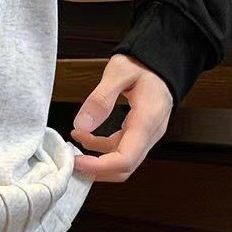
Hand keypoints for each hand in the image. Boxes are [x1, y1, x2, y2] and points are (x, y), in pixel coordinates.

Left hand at [70, 54, 172, 181]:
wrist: (162, 62)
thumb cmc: (143, 64)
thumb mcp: (119, 72)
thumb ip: (100, 99)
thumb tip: (81, 126)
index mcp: (147, 120)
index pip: (126, 159)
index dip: (99, 166)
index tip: (75, 161)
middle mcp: (150, 133)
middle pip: (125, 168)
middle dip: (96, 169)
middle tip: (70, 161)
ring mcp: (146, 135)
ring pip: (122, 162)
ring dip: (97, 160)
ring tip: (72, 146)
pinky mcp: (139, 133)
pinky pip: (120, 149)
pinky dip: (100, 148)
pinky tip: (83, 135)